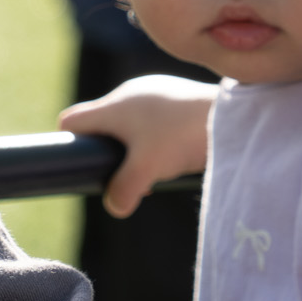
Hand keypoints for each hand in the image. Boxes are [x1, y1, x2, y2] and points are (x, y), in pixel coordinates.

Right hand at [59, 75, 217, 216]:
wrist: (232, 116)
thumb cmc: (182, 137)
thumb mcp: (148, 170)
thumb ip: (124, 189)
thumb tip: (115, 207)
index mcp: (113, 106)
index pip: (71, 122)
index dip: (69, 145)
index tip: (85, 167)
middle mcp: (129, 93)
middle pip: (100, 124)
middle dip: (107, 153)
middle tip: (127, 176)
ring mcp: (154, 92)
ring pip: (129, 123)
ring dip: (134, 148)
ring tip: (156, 169)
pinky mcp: (176, 96)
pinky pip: (153, 119)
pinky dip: (156, 138)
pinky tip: (176, 154)